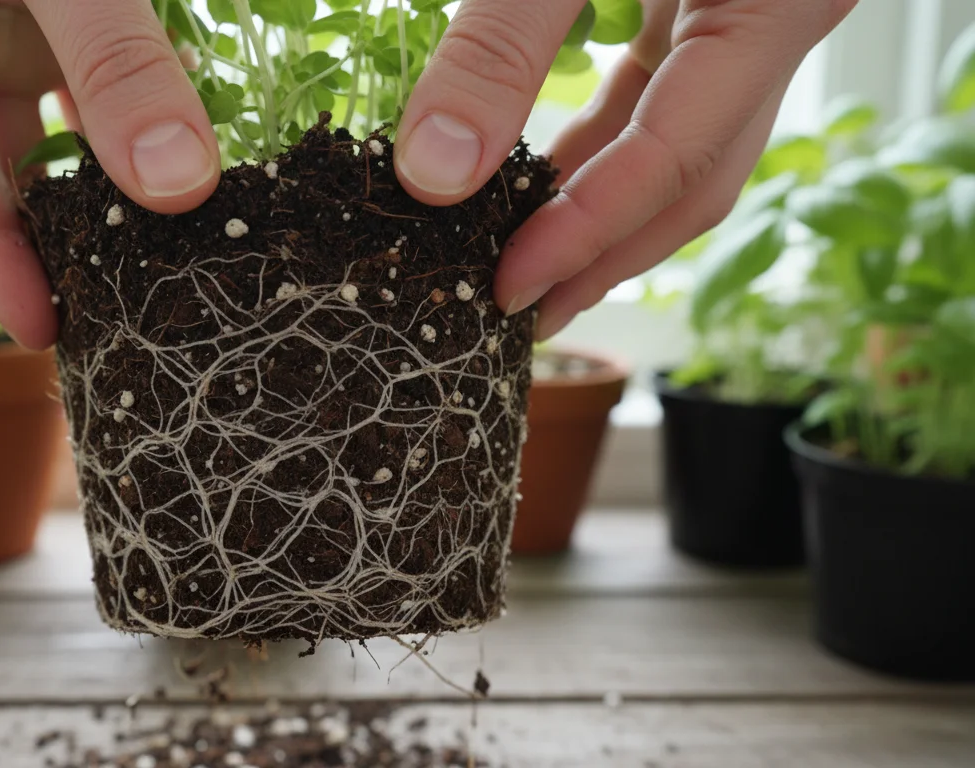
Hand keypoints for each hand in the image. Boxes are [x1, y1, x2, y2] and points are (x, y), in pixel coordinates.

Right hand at [0, 0, 222, 349]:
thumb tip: (179, 187)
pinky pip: (140, 68)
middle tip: (126, 312)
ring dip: (136, 175)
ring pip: (89, 123)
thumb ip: (111, 60)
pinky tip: (217, 138)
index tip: (42, 331)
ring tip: (187, 242)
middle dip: (72, 237)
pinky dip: (174, 104)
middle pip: (21, 166)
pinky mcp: (103, 2)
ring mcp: (41, 19)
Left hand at [393, 0, 855, 338]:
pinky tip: (542, 174)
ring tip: (519, 265)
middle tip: (512, 313)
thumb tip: (431, 174)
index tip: (502, 289)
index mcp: (775, 0)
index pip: (677, 158)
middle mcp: (779, 20)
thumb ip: (502, 36)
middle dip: (600, 253)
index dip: (587, 234)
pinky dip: (604, 149)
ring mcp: (755, 13)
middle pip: (693, 178)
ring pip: (686, 148)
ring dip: (600, 213)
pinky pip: (669, 99)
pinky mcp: (720, 0)